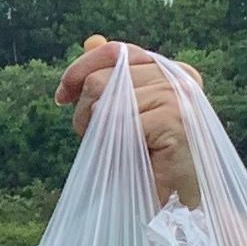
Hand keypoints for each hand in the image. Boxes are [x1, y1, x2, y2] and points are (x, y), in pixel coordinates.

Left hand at [57, 36, 201, 207]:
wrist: (184, 205)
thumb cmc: (154, 161)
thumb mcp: (128, 113)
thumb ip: (114, 78)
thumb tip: (92, 40)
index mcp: (173, 70)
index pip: (117, 51)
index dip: (80, 69)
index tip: (62, 97)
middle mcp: (180, 77)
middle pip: (105, 77)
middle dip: (85, 111)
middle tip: (91, 138)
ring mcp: (180, 97)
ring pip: (107, 102)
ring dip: (97, 132)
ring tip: (113, 151)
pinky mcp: (176, 120)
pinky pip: (121, 123)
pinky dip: (115, 144)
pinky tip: (130, 157)